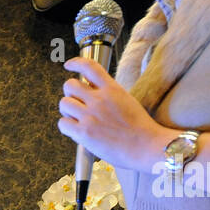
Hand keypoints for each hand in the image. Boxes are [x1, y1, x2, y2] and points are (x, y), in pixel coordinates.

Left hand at [59, 57, 173, 171]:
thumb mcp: (127, 101)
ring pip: (64, 103)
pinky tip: (75, 130)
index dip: (75, 63)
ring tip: (75, 118)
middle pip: (70, 85)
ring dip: (67, 110)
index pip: (89, 67)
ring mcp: (90, 116)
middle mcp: (99, 100)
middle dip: (70, 93)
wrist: (146, 146)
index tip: (69, 65)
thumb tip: (91, 91)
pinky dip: (66, 126)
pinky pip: (63, 123)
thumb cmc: (140, 128)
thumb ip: (109, 94)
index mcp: (112, 89)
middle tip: (76, 102)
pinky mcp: (84, 133)